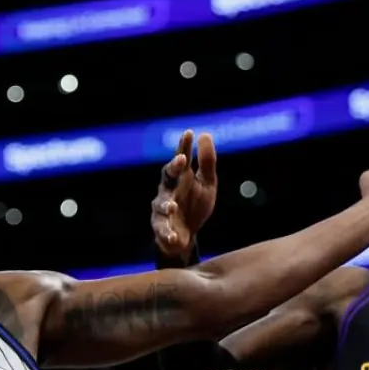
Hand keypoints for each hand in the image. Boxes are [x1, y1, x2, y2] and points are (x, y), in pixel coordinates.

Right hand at [151, 130, 217, 261]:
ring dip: (167, 205)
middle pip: (168, 176)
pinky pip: (163, 229)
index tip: (188, 133)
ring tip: (173, 206)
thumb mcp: (207, 184)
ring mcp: (162, 208)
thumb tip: (205, 134)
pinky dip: (168, 233)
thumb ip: (207, 162)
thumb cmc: (195, 205)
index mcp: (181, 177)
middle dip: (173, 168)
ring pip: (162, 204)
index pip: (181, 158)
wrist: (186, 236)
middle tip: (182, 161)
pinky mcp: (161, 228)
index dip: (184, 146)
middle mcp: (168, 189)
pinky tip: (174, 236)